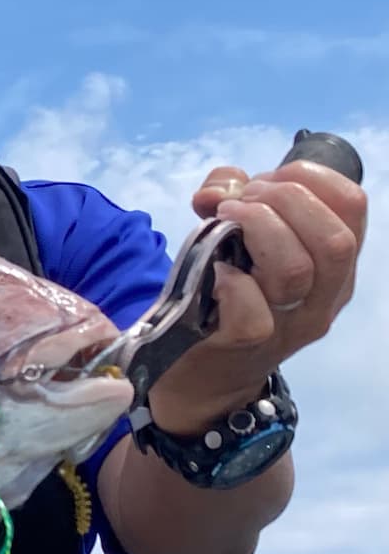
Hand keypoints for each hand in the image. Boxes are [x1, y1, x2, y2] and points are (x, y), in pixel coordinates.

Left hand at [149, 158, 367, 433]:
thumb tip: (217, 188)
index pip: (353, 206)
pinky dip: (232, 281)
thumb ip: (229, 196)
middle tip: (240, 202)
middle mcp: (323, 297)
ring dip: (256, 228)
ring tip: (224, 220)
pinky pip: (254, 315)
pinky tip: (215, 268)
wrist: (200, 375)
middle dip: (283, 199)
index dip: (310, 178)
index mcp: (333, 265)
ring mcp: (289, 325)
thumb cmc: (223, 296)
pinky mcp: (246, 346)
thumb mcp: (238, 237)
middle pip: (334, 238)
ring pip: (297, 269)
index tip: (266, 179)